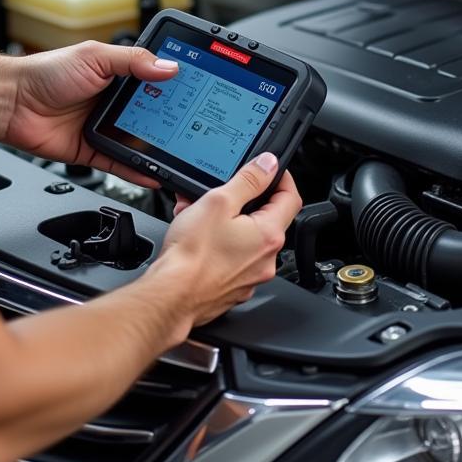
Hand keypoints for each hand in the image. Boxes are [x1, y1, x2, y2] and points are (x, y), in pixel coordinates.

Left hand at [5, 41, 178, 185]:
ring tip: (180, 153)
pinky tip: (154, 174)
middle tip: (193, 127)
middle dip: (171, 121)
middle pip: (151, 114)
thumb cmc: (46, 72)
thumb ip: (133, 61)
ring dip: (156, 148)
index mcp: (118, 74)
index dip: (173, 86)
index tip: (195, 93)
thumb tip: (168, 66)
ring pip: (138, 141)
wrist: (13, 102)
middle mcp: (114, 101)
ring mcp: (104, 127)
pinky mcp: (92, 151)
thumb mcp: (95, 57)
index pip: (154, 80)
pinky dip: (137, 171)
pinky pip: (120, 163)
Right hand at [150, 154, 302, 326]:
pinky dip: (220, 242)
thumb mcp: (219, 202)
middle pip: (268, 218)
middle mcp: (267, 259)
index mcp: (269, 235)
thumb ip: (248, 180)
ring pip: (246, 237)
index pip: (291, 197)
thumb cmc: (191, 255)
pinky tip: (198, 236)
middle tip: (225, 191)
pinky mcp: (233, 287)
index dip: (281, 178)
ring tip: (201, 213)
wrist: (170, 297)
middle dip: (246, 200)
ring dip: (229, 221)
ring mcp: (251, 276)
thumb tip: (268, 164)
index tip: (269, 169)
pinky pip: (233, 257)